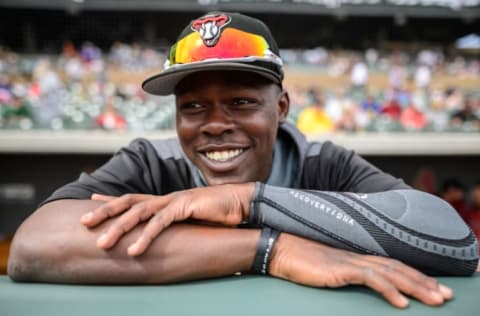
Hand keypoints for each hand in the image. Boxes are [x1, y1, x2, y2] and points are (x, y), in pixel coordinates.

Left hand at [80, 183, 253, 255]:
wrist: (239, 203)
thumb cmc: (216, 213)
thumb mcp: (189, 221)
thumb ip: (174, 227)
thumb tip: (165, 238)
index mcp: (164, 200)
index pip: (132, 198)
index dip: (112, 200)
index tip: (91, 201)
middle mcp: (164, 198)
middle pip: (128, 202)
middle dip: (105, 211)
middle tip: (84, 222)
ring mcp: (173, 200)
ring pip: (138, 212)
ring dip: (118, 227)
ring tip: (102, 243)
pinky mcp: (184, 206)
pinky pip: (160, 223)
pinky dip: (146, 237)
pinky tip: (134, 250)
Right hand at [269, 233, 452, 308]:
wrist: (279, 248)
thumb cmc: (298, 259)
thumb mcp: (325, 268)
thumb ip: (343, 271)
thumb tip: (357, 280)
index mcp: (355, 256)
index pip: (392, 265)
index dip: (415, 276)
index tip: (434, 287)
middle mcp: (357, 257)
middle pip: (399, 269)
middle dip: (425, 283)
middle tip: (447, 296)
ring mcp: (350, 262)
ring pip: (391, 273)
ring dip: (416, 287)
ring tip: (435, 301)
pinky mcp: (339, 269)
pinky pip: (370, 279)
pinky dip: (388, 290)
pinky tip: (401, 303)